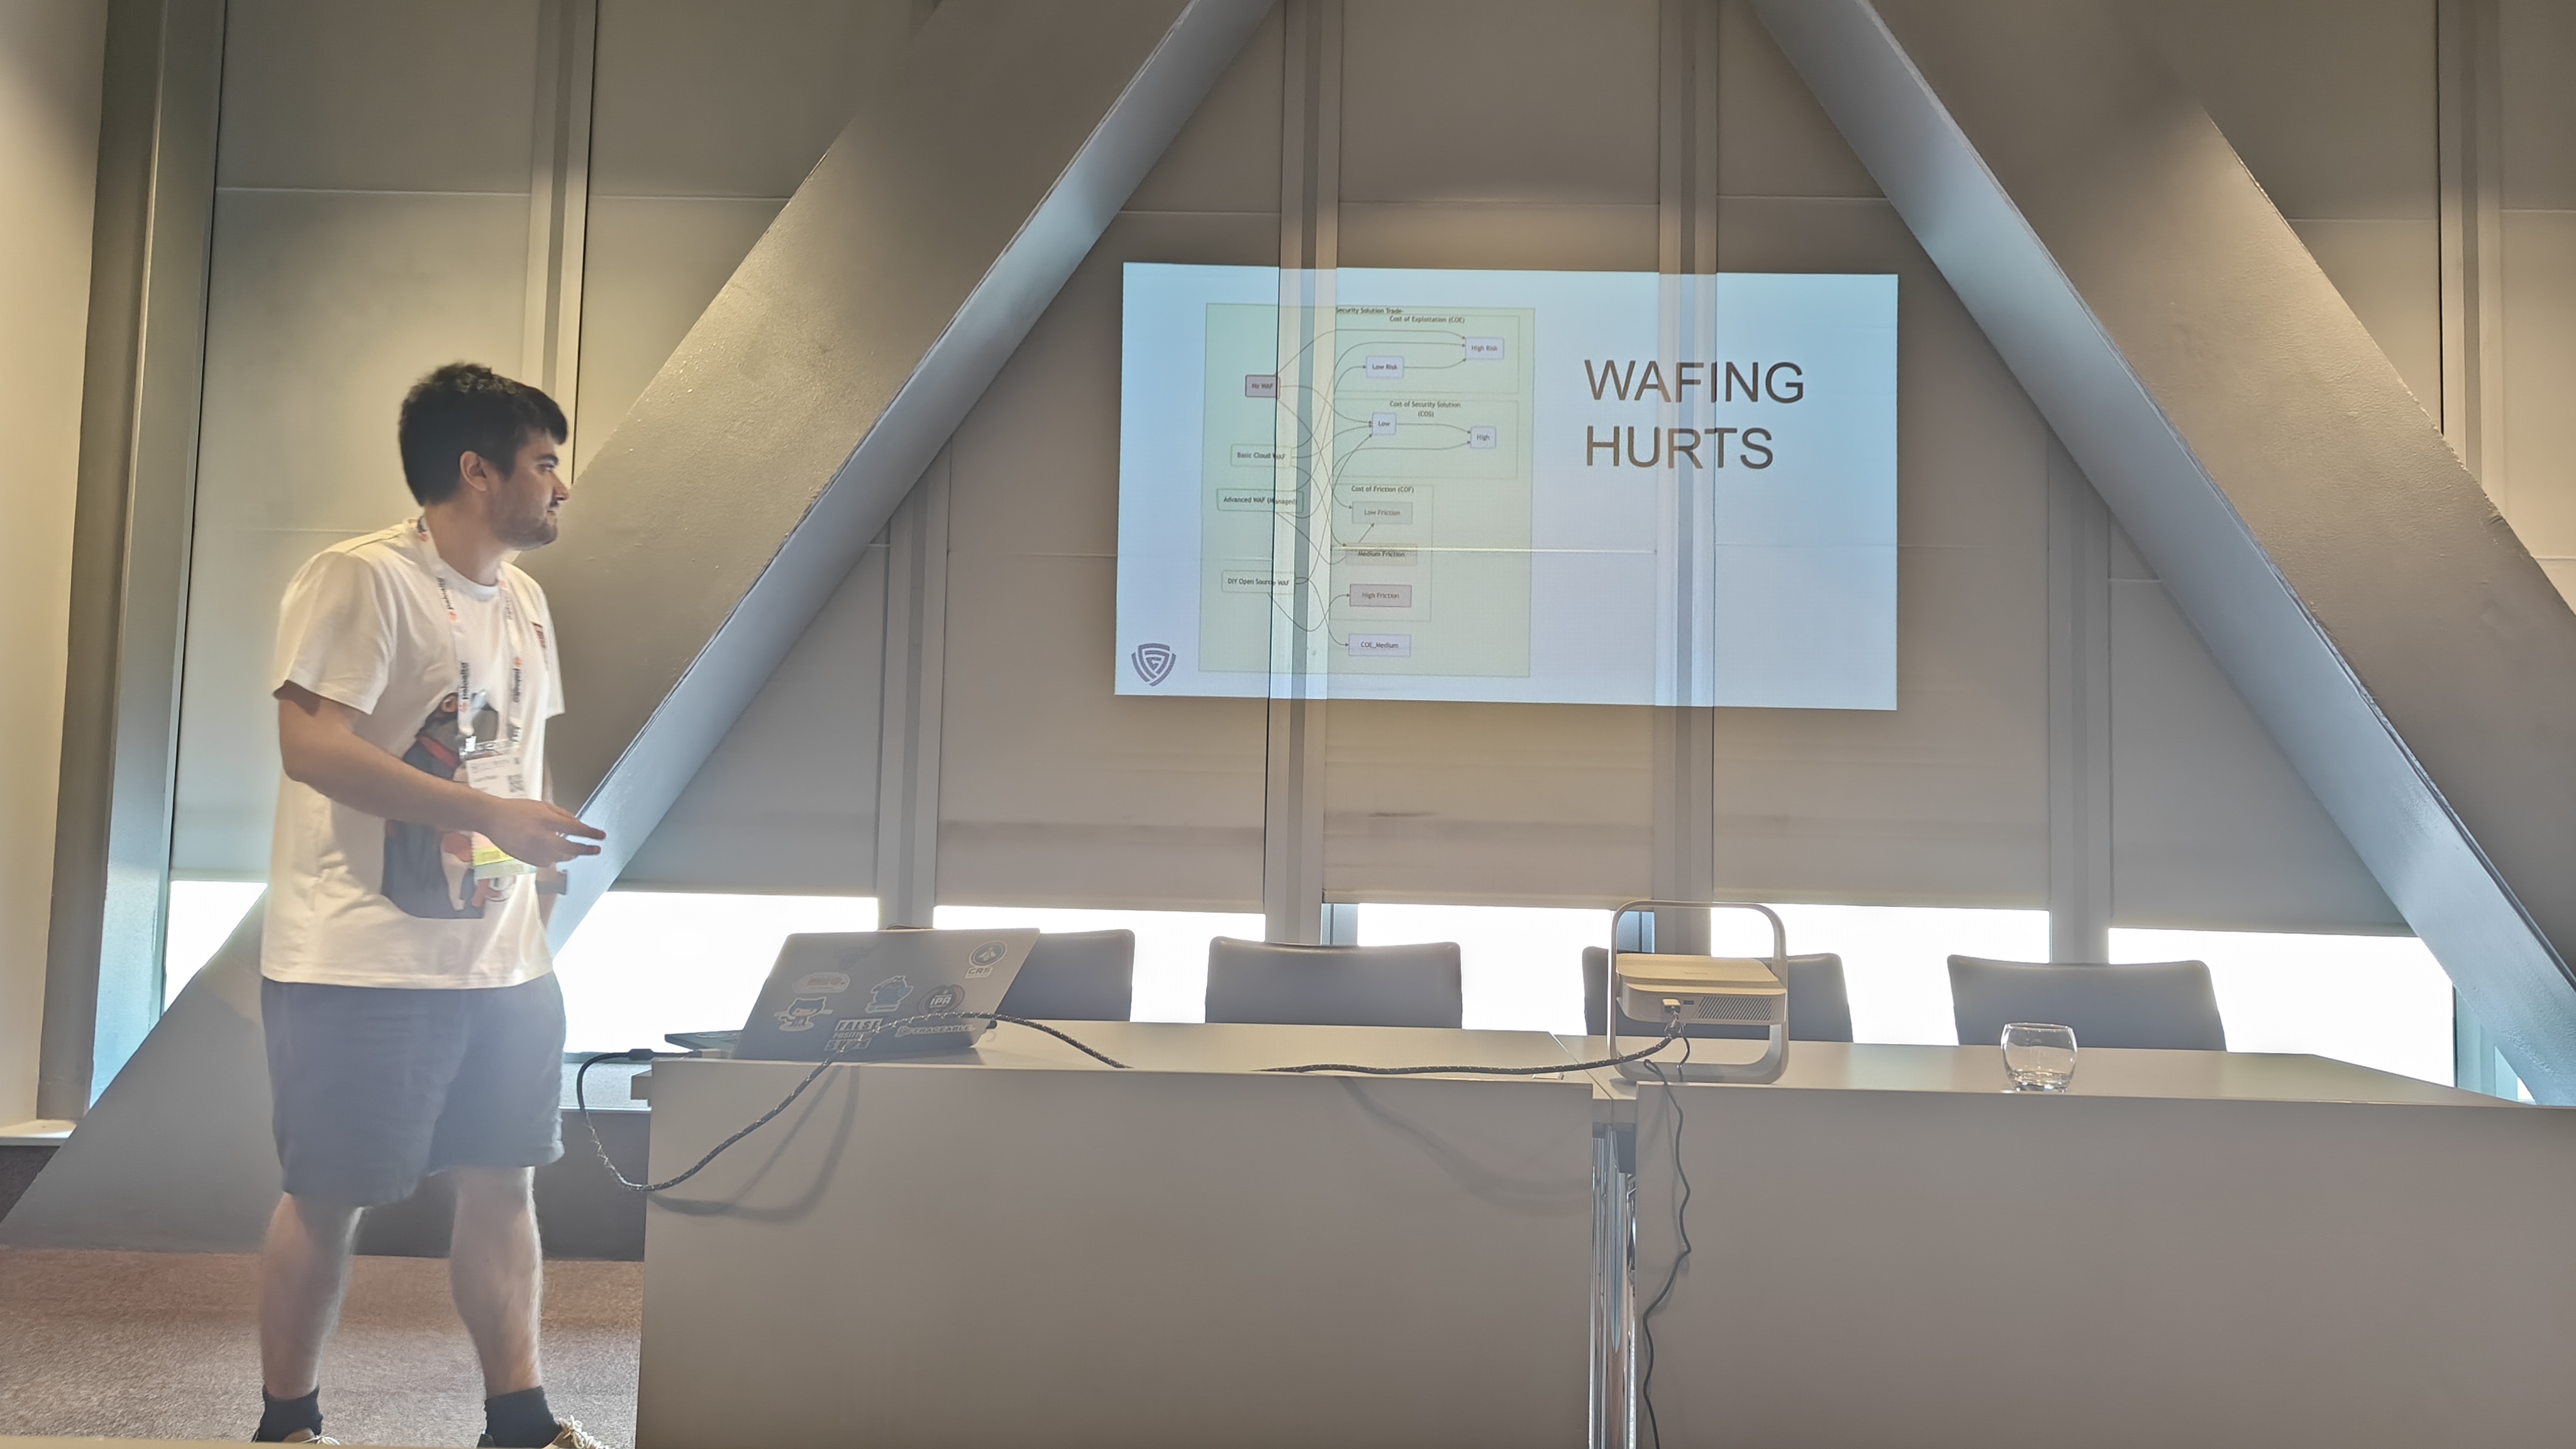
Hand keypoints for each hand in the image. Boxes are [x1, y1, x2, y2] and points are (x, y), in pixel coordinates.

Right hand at [476, 796, 605, 866]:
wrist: (492, 818)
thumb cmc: (516, 809)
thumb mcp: (542, 806)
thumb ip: (562, 815)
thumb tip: (578, 823)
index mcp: (547, 821)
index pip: (577, 829)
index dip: (591, 834)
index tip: (602, 836)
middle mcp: (542, 837)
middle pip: (572, 848)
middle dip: (586, 849)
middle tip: (596, 849)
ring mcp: (534, 850)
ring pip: (561, 858)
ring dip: (570, 854)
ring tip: (575, 850)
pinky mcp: (527, 859)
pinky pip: (547, 862)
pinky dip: (553, 858)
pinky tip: (551, 851)